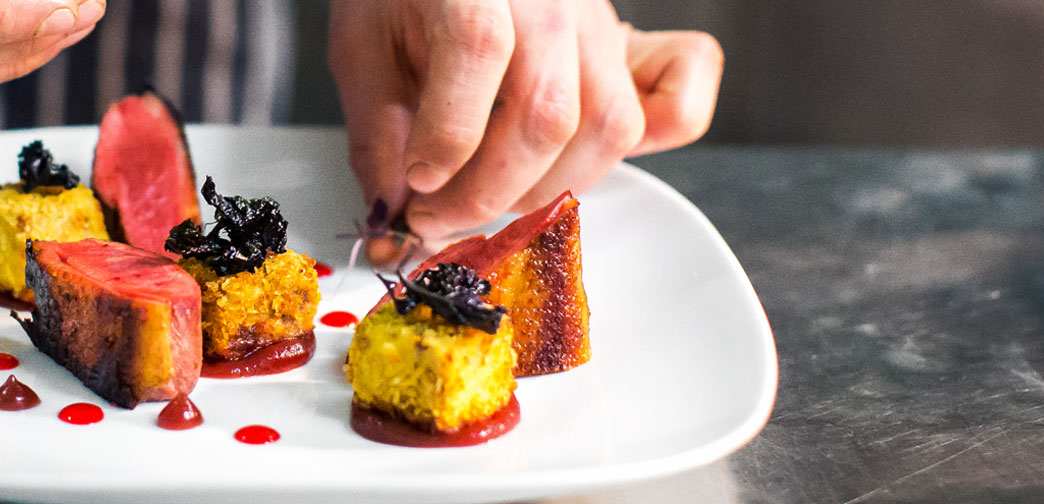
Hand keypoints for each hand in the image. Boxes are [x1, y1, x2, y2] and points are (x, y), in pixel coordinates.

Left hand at [329, 0, 721, 262]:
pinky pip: (678, 105)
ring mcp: (597, 26)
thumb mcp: (364, 46)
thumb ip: (378, 131)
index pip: (479, 53)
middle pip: (548, 112)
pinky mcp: (626, 53)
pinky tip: (579, 164)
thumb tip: (393, 212)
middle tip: (437, 217)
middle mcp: (551, 0)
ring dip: (546, 189)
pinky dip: (654, 146)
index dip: (446, 137)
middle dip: (487, 191)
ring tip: (490, 201)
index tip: (414, 184)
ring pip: (608, 126)